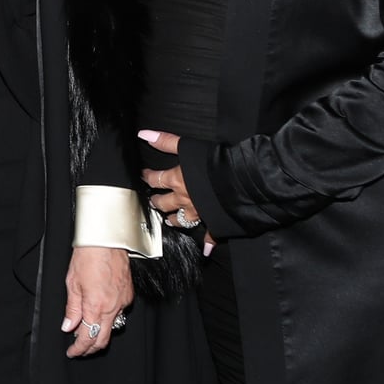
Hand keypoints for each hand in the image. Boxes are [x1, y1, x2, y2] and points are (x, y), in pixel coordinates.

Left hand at [62, 245, 131, 356]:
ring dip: (99, 333)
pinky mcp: (128, 295)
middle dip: (90, 348)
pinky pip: (119, 313)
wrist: (105, 240)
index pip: (87, 338)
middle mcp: (112, 308)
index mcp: (96, 307)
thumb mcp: (72, 284)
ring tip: (86, 331)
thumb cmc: (87, 256)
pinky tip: (99, 313)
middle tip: (80, 349)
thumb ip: (72, 309)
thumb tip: (68, 327)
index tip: (72, 352)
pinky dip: (108, 318)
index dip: (79, 349)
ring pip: (112, 327)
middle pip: (103, 339)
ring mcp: (123, 302)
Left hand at [139, 129, 213, 255]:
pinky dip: (209, 241)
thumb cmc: (214, 162)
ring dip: (174, 220)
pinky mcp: (215, 221)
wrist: (240, 181)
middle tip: (152, 201)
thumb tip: (144, 134)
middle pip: (164, 203)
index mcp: (178, 180)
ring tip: (168, 221)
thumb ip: (165, 141)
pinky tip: (207, 248)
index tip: (144, 176)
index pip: (156, 179)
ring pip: (181, 219)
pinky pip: (211, 234)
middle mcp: (185, 198)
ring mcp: (199, 212)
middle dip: (157, 201)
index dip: (149, 177)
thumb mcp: (187, 147)